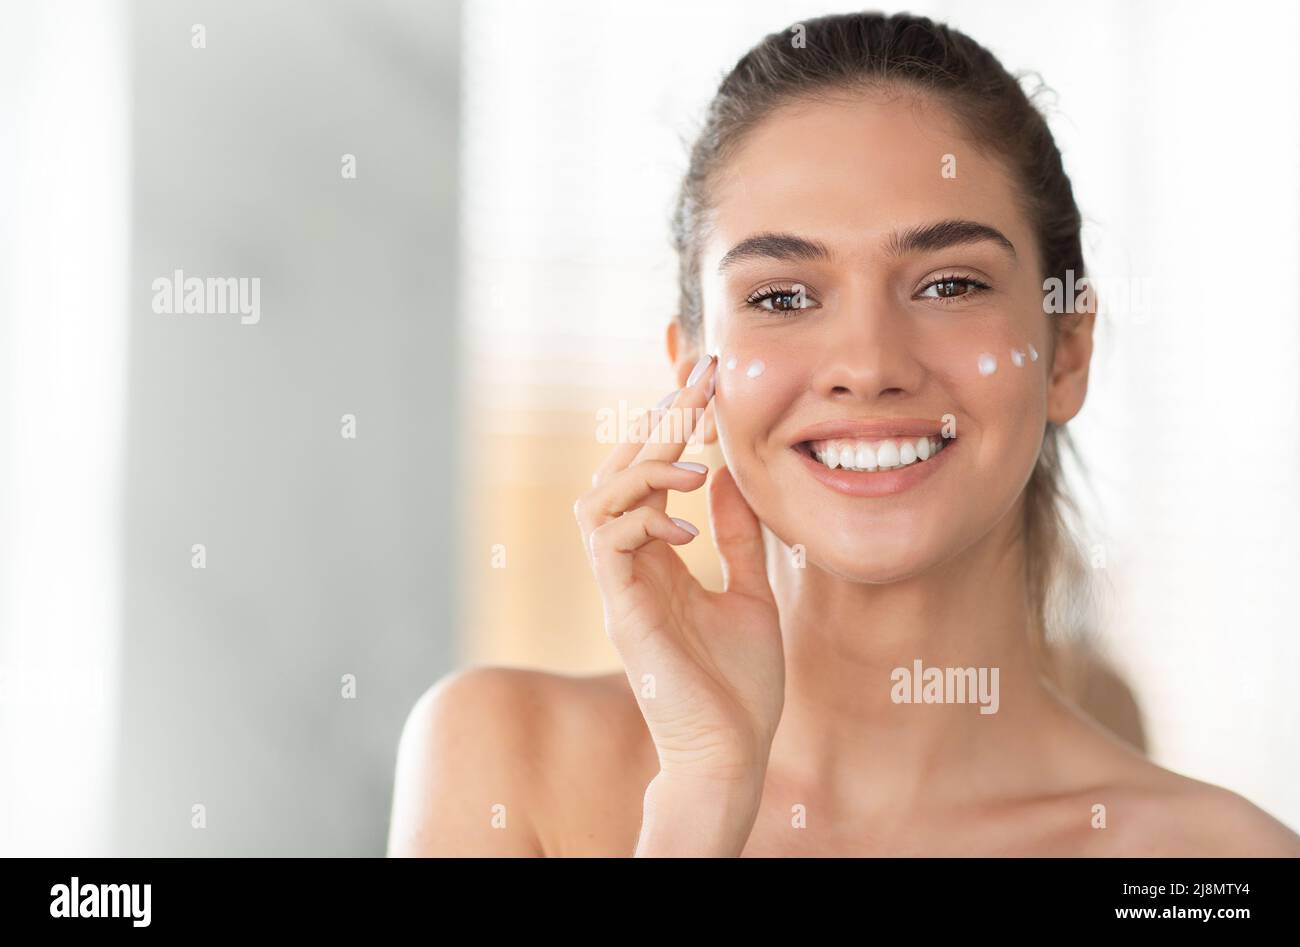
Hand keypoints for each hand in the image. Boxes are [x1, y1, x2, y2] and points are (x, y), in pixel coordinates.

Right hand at [574, 355, 784, 790]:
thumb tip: (728, 475)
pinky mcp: (623, 613)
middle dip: (658, 420)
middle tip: (702, 380)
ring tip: (694, 462)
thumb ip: (737, 536)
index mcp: (658, 558)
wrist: (734, 752)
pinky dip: (644, 519)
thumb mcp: (750, 591)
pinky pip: (608, 544)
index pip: (650, 473)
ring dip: (644, 468)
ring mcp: (621, 588)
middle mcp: (630, 565)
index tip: (707, 376)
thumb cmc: (740, 684)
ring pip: (598, 499)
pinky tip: (689, 523)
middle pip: (619, 472)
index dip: (672, 423)